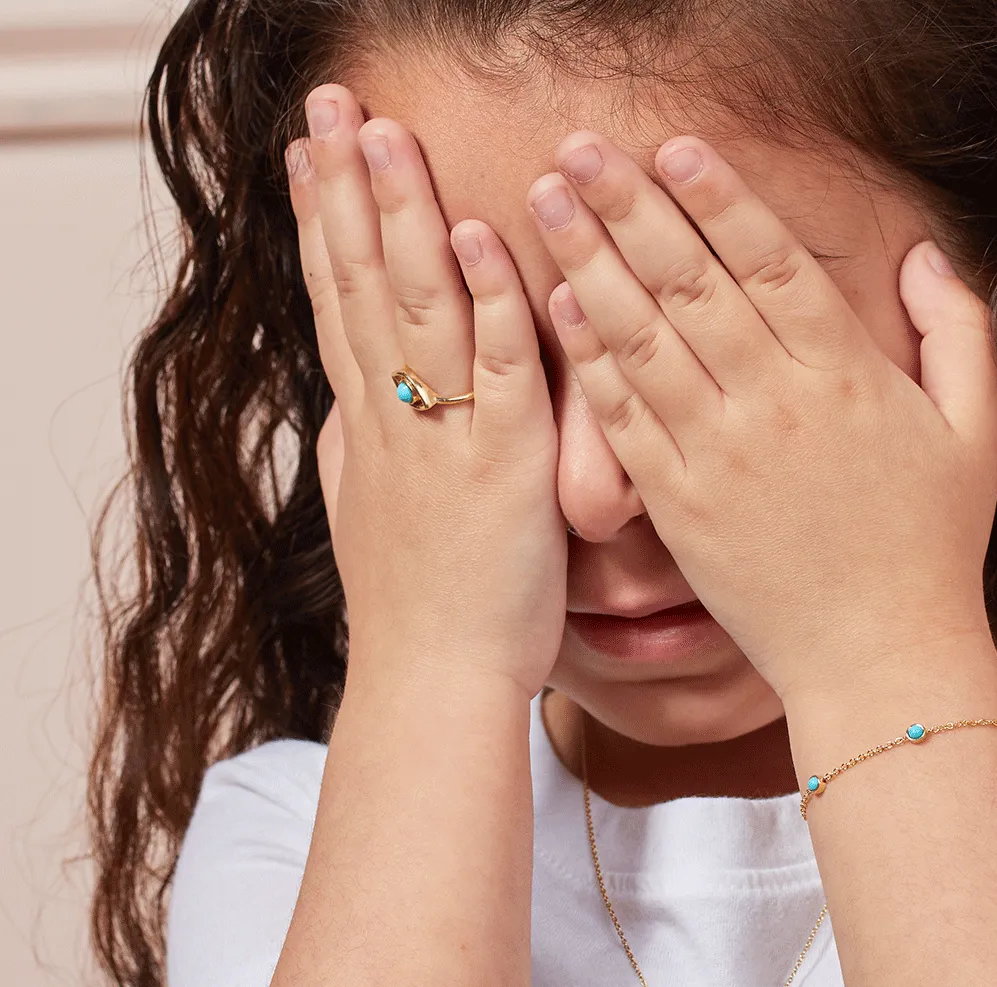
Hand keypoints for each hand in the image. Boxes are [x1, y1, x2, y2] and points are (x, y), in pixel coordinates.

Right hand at [291, 85, 566, 694]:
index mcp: (371, 430)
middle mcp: (395, 421)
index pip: (339, 305)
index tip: (307, 155)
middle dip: (347, 191)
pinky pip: (495, 371)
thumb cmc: (418, 613)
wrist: (433, 685)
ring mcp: (445, 440)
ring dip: (403, 218)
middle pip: (363, 286)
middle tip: (332, 106)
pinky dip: (486, 302)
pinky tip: (476, 234)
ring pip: (418, 310)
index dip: (321, 226)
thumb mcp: (369, 518)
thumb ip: (360, 452)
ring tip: (386, 135)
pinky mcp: (504, 467)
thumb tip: (344, 409)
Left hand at [528, 133, 996, 704]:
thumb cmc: (933, 548)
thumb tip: (923, 254)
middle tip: (579, 147)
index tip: (674, 146)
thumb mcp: (974, 434)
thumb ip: (959, 333)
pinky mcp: (682, 510)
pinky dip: (589, 362)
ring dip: (589, 263)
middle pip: (692, 284)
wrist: (879, 659)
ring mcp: (722, 458)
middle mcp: (777, 406)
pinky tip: (557, 307)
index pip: (774, 263)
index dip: (720, 198)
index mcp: (848, 376)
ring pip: (645, 340)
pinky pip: (626, 423)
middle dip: (630, 207)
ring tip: (547, 201)